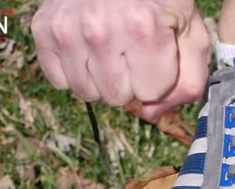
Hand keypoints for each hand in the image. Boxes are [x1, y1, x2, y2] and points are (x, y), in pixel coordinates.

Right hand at [31, 0, 209, 121]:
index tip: (157, 51)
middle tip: (132, 49)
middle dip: (129, 81)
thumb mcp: (190, 28)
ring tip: (110, 47)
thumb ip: (189, 78)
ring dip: (101, 79)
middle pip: (117, 98)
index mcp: (142, 28)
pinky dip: (74, 70)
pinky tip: (87, 46)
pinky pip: (59, 80)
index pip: (151, 93)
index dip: (158, 76)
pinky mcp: (44, 29)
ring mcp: (67, 30)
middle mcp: (100, 30)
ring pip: (87, 93)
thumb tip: (152, 113)